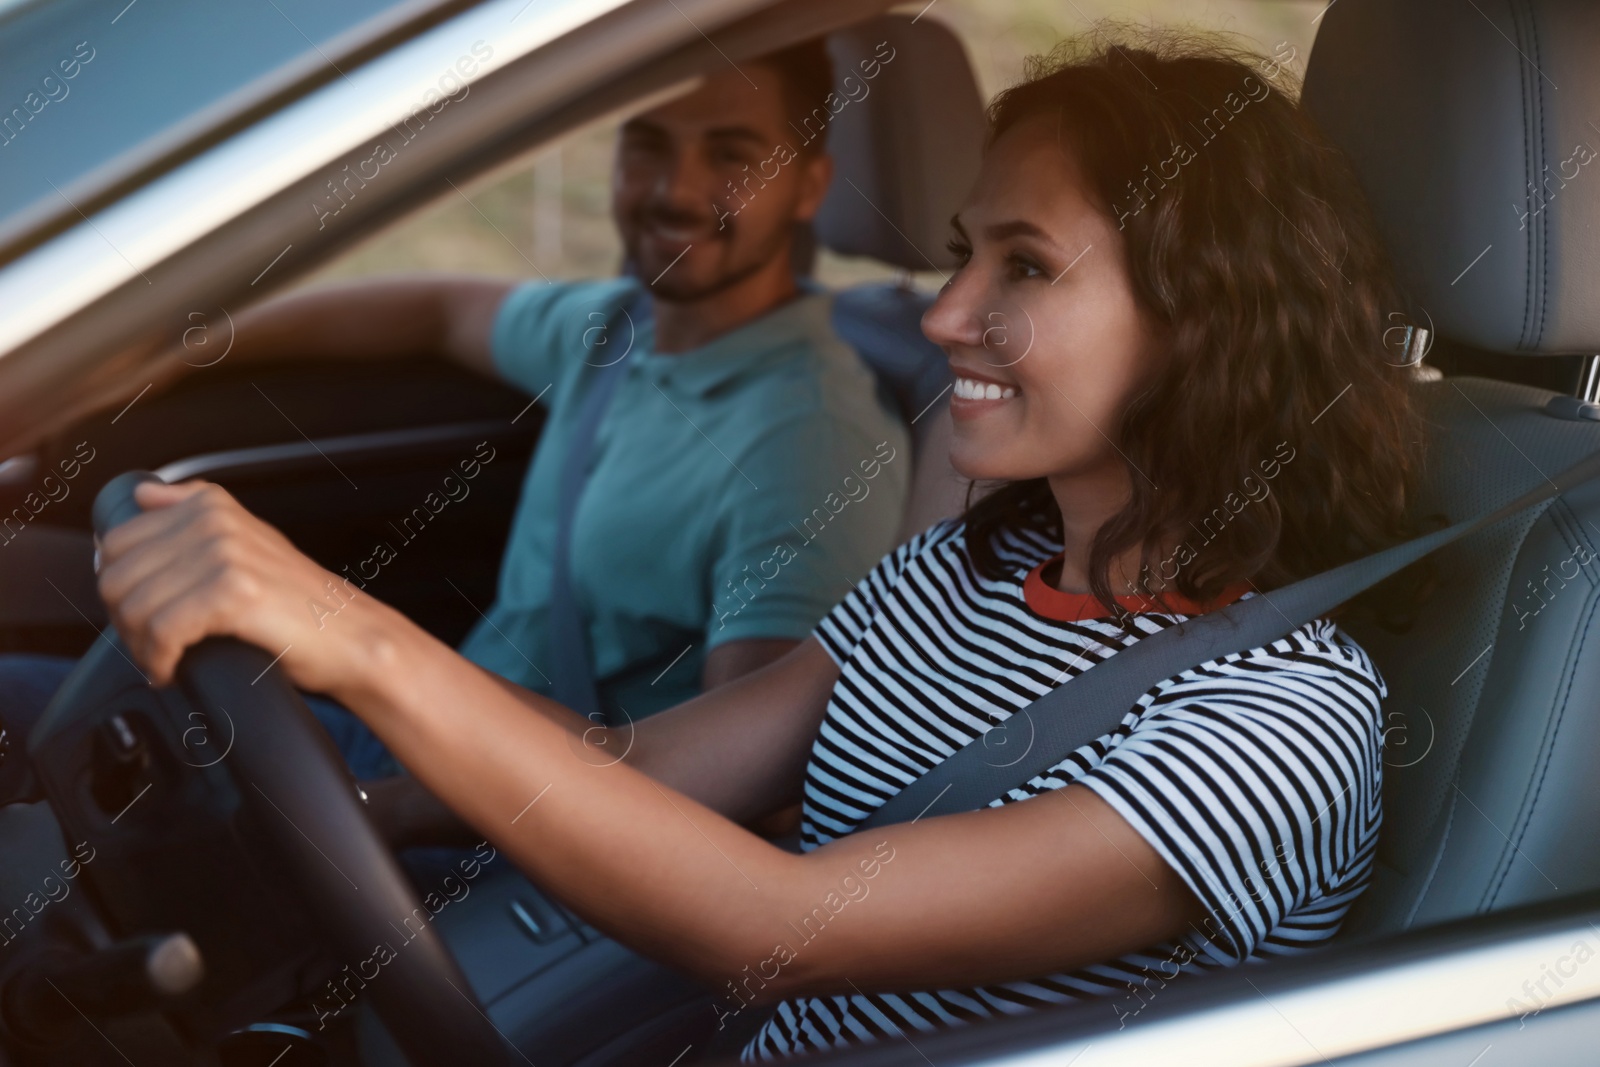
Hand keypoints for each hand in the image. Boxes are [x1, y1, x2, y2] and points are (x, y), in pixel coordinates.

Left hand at [96, 480, 387, 695]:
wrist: (353, 638)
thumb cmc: (302, 603)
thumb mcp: (250, 541)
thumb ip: (195, 510)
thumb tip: (144, 493)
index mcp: (212, 506)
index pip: (116, 543)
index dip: (121, 589)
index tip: (142, 617)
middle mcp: (216, 522)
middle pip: (117, 576)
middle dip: (124, 622)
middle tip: (152, 647)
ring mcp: (225, 554)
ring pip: (134, 607)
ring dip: (140, 647)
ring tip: (163, 661)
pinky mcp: (233, 593)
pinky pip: (162, 632)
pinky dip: (159, 661)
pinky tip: (173, 672)